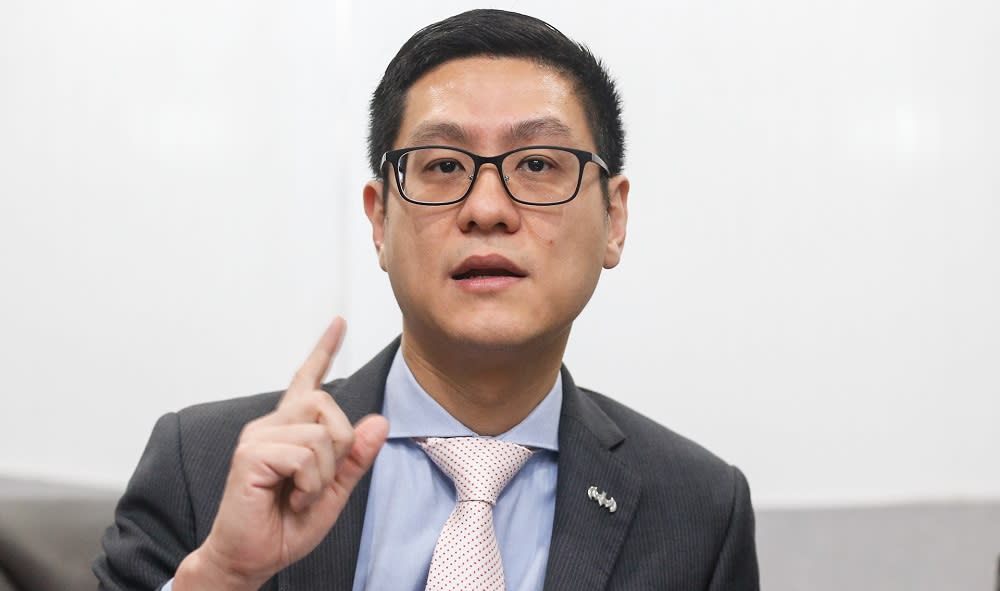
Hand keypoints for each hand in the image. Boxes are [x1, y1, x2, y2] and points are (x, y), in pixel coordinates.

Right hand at [174, 318, 388, 589]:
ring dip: (323, 474)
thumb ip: (355, 458)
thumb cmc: (284, 526)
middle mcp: (271, 425)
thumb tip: (380, 421)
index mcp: (289, 430)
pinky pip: (304, 455)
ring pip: (320, 433)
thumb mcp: (334, 492)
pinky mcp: (250, 455)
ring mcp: (257, 437)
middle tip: (317, 483)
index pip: (307, 380)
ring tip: (300, 495)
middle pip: (326, 404)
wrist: (251, 558)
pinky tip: (291, 498)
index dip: (323, 350)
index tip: (338, 322)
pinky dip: (309, 484)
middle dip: (339, 446)